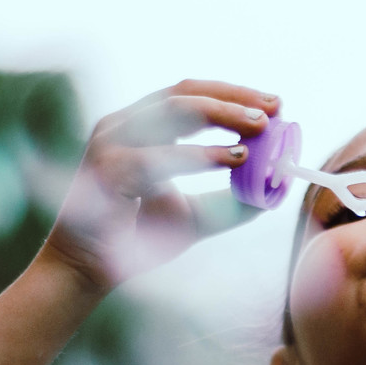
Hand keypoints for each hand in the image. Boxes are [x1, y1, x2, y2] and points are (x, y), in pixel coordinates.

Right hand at [43, 80, 278, 289]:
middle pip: (183, 93)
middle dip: (234, 98)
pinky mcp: (108, 171)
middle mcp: (120, 126)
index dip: (232, 93)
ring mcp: (110, 144)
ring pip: (173, 112)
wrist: (89, 270)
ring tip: (260, 128)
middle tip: (274, 108)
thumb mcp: (198, 215)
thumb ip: (233, 201)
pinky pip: (160, 157)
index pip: (188, 94)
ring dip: (223, 116)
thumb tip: (276, 191)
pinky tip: (237, 159)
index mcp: (137, 127)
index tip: (274, 103)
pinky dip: (202, 156)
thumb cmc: (140, 238)